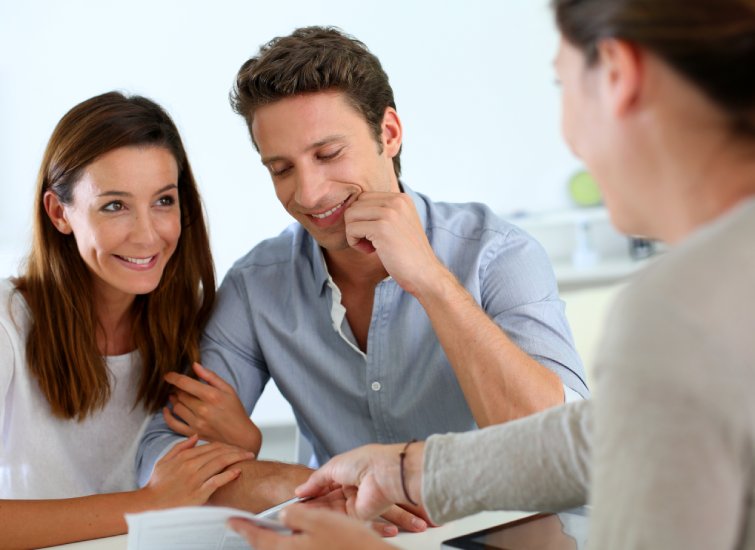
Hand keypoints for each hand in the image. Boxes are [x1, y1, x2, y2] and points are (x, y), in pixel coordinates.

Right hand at [142, 435, 254, 508]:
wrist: (150, 504)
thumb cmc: (157, 483)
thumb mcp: (165, 461)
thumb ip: (180, 447)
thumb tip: (195, 436)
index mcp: (185, 456)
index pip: (211, 446)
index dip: (226, 445)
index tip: (236, 447)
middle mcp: (191, 465)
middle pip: (219, 452)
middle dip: (235, 450)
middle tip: (248, 451)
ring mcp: (195, 479)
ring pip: (220, 463)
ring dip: (237, 458)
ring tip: (248, 457)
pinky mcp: (198, 493)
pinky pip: (217, 481)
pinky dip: (228, 475)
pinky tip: (238, 471)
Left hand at [163, 362, 261, 453]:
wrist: (241, 436)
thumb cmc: (236, 411)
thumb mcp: (228, 389)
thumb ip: (210, 376)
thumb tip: (195, 365)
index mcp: (211, 396)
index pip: (185, 383)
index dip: (173, 377)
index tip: (168, 375)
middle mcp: (202, 409)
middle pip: (180, 395)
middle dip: (178, 389)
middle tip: (181, 388)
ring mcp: (197, 423)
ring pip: (176, 407)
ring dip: (174, 400)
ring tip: (177, 397)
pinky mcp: (193, 433)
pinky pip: (173, 424)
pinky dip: (167, 416)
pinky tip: (167, 410)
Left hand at [229, 506, 392, 549]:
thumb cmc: (351, 545)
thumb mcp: (320, 520)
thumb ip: (296, 516)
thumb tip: (282, 516)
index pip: (257, 537)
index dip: (241, 526)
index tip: (230, 521)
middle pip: (267, 548)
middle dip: (256, 537)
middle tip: (247, 526)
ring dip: (274, 542)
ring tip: (272, 531)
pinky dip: (290, 546)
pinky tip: (300, 539)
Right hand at [295, 442, 426, 522]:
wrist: (383, 473)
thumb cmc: (366, 462)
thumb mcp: (333, 465)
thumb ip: (316, 479)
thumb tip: (301, 489)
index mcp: (347, 472)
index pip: (325, 485)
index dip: (311, 492)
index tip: (297, 499)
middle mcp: (352, 487)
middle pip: (328, 499)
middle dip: (312, 504)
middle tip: (296, 508)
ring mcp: (356, 501)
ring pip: (332, 510)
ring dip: (318, 512)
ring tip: (301, 514)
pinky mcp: (361, 515)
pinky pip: (342, 520)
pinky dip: (328, 519)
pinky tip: (315, 519)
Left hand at [343, 192, 446, 295]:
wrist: (424, 274)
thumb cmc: (408, 254)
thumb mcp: (399, 224)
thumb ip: (382, 212)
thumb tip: (351, 208)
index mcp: (401, 198)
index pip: (364, 197)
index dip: (362, 217)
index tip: (374, 234)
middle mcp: (397, 200)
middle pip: (355, 204)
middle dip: (356, 224)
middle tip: (370, 242)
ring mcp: (390, 213)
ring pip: (350, 214)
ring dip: (354, 233)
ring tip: (370, 246)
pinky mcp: (382, 227)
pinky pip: (351, 229)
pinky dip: (355, 243)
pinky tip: (371, 251)